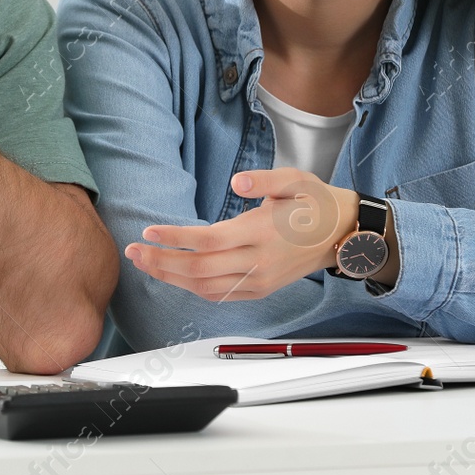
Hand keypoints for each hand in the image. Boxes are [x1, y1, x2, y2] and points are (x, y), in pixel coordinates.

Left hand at [124, 169, 361, 300]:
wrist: (342, 235)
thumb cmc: (315, 203)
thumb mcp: (295, 179)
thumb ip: (264, 180)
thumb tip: (236, 182)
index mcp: (263, 232)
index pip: (209, 241)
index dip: (175, 238)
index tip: (148, 231)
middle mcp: (259, 261)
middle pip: (200, 269)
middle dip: (162, 263)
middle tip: (133, 252)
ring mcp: (259, 280)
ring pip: (206, 288)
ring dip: (171, 278)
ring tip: (145, 264)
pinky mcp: (260, 289)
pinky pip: (220, 295)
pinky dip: (192, 288)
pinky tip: (174, 276)